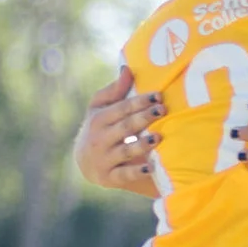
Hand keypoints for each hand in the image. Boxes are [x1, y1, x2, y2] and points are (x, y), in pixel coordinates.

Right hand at [75, 68, 161, 198]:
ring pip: (125, 151)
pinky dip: (136, 172)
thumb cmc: (99, 128)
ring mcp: (103, 159)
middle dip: (144, 118)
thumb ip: (115, 91)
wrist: (84, 162)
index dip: (139, 101)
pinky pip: (124, 175)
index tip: (158, 96)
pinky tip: (150, 168)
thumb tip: (128, 68)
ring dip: (141, 144)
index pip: (121, 108)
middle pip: (125, 127)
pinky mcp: (108, 178)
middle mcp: (99, 139)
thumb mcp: (100, 108)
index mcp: (98, 119)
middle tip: (162, 110)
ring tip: (158, 137)